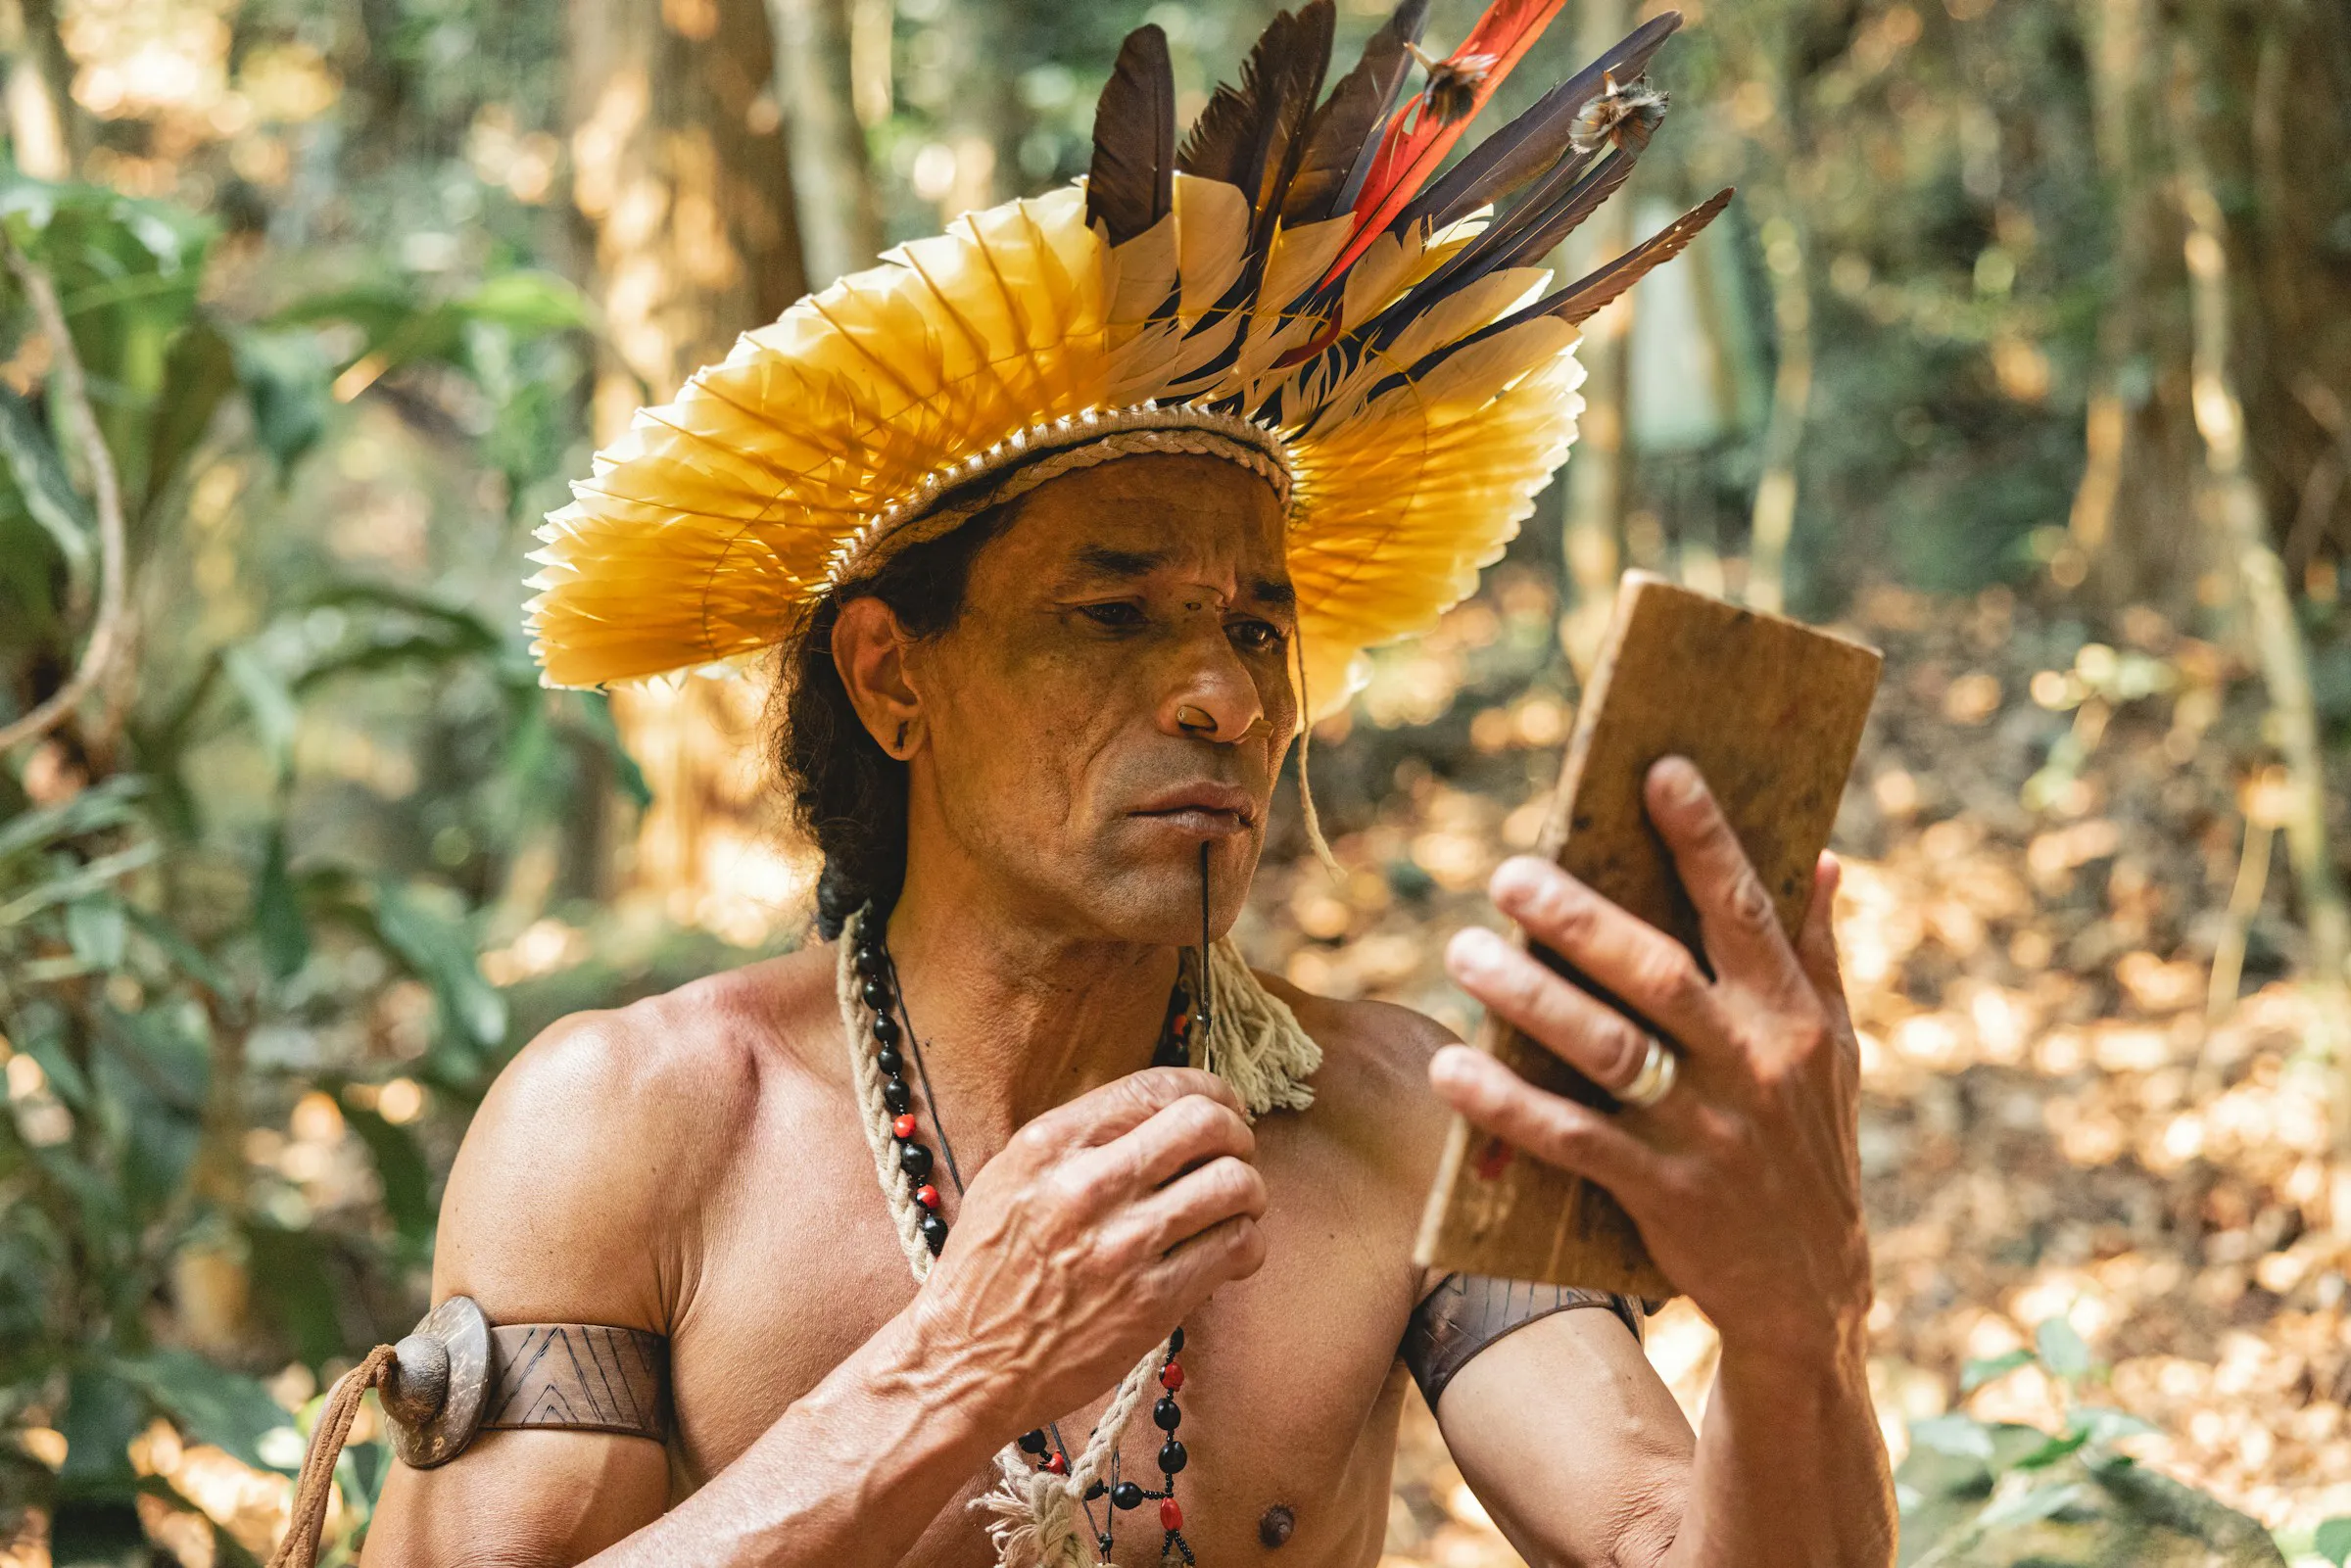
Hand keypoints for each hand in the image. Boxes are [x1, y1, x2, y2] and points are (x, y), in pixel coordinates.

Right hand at [907, 1066, 1267, 1427]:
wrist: (967, 1362)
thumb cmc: (990, 1269)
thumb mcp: (1012, 1177)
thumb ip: (1084, 1138)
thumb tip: (1167, 1111)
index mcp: (1048, 1146)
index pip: (1157, 1086)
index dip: (1208, 1090)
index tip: (1221, 1108)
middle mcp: (1087, 1186)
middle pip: (1208, 1123)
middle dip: (1236, 1133)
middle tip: (1233, 1154)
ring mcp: (1123, 1245)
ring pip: (1234, 1183)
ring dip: (1249, 1190)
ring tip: (1234, 1206)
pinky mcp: (1152, 1302)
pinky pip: (1236, 1246)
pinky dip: (1247, 1243)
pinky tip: (1229, 1250)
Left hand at [1430, 756, 1869, 1365]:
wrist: (1810, 1294)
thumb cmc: (1808, 1147)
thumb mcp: (1837, 1053)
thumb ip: (1817, 955)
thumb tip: (1823, 855)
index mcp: (1793, 1018)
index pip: (1746, 909)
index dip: (1704, 838)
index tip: (1659, 769)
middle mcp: (1752, 1066)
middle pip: (1657, 975)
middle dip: (1581, 919)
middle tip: (1510, 873)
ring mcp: (1705, 1133)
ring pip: (1605, 1051)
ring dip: (1529, 1001)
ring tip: (1465, 952)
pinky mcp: (1660, 1193)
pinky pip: (1571, 1140)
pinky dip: (1507, 1106)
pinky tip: (1451, 1072)